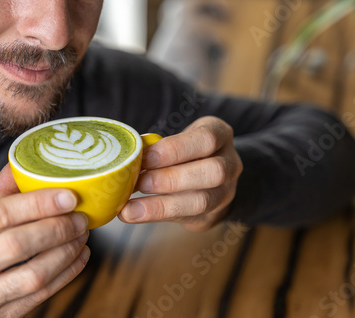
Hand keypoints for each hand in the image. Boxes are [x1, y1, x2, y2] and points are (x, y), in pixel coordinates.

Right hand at [0, 166, 89, 316]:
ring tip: (82, 234)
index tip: (68, 196)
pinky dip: (67, 274)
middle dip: (57, 228)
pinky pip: (41, 295)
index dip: (39, 204)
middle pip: (18, 244)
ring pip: (34, 274)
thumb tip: (20, 166)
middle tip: (80, 217)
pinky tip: (79, 256)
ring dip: (66, 252)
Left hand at [119, 116, 242, 231]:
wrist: (210, 178)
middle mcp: (230, 164)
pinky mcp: (213, 216)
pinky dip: (158, 217)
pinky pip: (189, 219)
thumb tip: (125, 157)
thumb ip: (159, 148)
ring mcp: (226, 192)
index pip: (206, 140)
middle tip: (140, 182)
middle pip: (212, 172)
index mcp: (220, 135)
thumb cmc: (186, 152)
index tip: (146, 157)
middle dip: (172, 178)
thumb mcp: (179, 139)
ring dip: (162, 205)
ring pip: (202, 201)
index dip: (175, 149)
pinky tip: (135, 214)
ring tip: (131, 207)